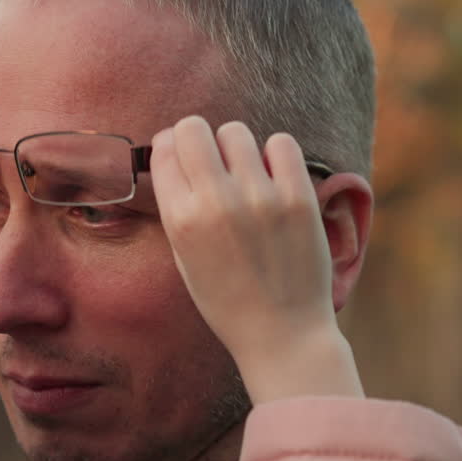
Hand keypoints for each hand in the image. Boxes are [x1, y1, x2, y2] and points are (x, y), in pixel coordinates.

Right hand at [150, 116, 362, 402]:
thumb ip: (177, 206)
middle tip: (210, 158)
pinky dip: (275, 154)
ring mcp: (259, 197)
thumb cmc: (227, 299)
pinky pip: (281, 143)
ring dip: (236, 146)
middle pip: (193, 128)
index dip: (169, 146)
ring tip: (245, 171)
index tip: (179, 154)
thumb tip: (176, 155)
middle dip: (196, 137)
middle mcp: (215, 203)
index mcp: (181, 220)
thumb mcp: (184, 257)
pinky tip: (274, 175)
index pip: (163, 150)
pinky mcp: (299, 197)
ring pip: (235, 131)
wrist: (282, 332)